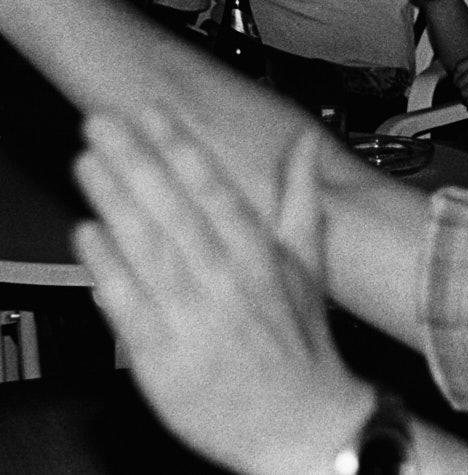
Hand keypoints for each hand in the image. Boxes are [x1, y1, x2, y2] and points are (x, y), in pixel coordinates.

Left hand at [71, 110, 374, 474]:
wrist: (302, 424)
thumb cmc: (301, 346)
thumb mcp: (310, 266)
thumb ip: (300, 200)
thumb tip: (304, 146)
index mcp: (261, 255)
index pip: (214, 188)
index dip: (180, 147)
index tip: (153, 112)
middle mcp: (226, 278)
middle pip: (173, 209)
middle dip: (136, 160)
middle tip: (103, 122)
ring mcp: (192, 315)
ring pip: (146, 247)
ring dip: (113, 200)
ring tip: (87, 160)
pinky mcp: (162, 354)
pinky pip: (128, 303)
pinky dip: (106, 267)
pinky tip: (87, 233)